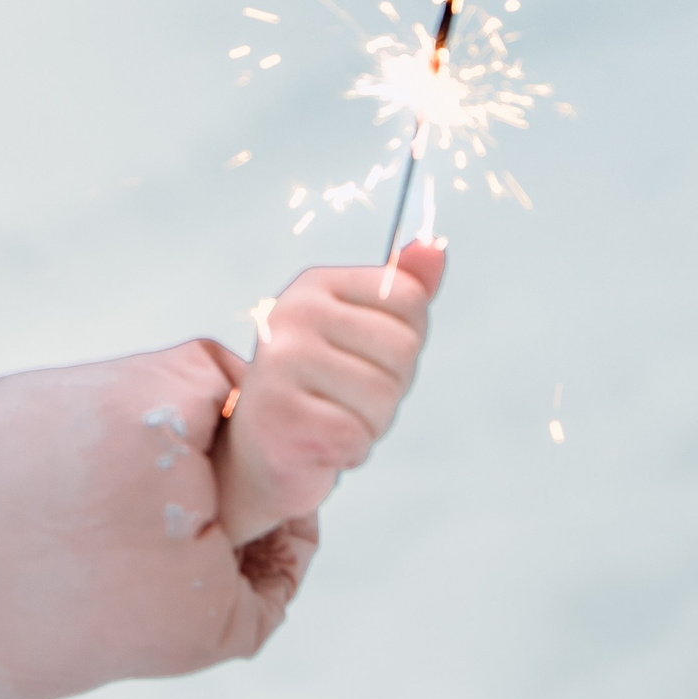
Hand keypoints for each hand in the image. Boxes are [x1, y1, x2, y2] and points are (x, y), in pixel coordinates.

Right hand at [211, 243, 445, 545]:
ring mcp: (280, 362)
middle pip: (402, 349)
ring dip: (369, 422)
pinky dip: (349, 450)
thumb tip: (435, 248)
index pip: (409, 298)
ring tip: (332, 418)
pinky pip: (356, 436)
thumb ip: (402, 288)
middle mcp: (292, 313)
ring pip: (382, 396)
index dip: (403, 341)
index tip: (363, 357)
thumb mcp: (363, 331)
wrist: (262, 450)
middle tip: (346, 396)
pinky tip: (320, 443)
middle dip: (390, 387)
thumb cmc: (322, 388)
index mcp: (315, 284)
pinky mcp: (279, 416)